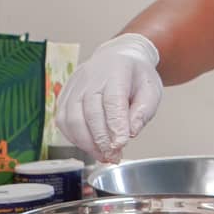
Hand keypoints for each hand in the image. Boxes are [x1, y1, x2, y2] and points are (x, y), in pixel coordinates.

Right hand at [55, 34, 162, 162]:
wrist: (119, 57)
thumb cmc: (136, 76)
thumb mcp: (151, 90)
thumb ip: (143, 111)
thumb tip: (130, 133)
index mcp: (116, 70)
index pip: (113, 100)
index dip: (115, 125)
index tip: (120, 144)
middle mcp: (90, 76)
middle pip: (90, 111)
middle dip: (101, 139)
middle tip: (114, 156)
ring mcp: (74, 85)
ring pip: (71, 119)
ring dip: (86, 143)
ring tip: (103, 155)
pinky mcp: (63, 95)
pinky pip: (62, 120)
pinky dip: (74, 138)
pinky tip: (90, 145)